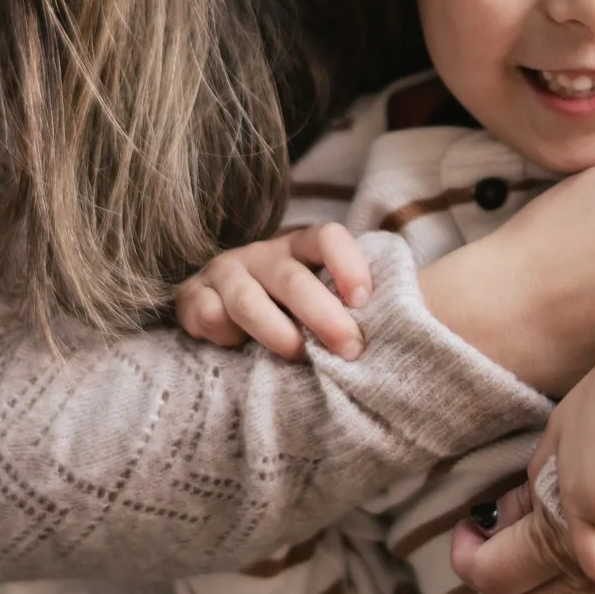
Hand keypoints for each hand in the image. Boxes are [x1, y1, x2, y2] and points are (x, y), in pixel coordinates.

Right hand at [174, 223, 372, 359]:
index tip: (364, 300)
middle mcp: (263, 256)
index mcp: (300, 248)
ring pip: (249, 301)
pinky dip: (224, 335)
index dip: (348, 265)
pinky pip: (207, 314)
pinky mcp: (193, 297)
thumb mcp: (318, 297)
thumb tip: (401, 324)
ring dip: (278, 332)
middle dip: (324, 315)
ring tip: (300, 355)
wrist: (216, 307)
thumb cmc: (287, 308)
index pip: (327, 238)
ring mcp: (225, 273)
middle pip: (293, 279)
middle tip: (349, 348)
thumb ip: (350, 305)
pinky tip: (236, 348)